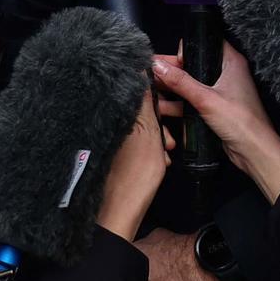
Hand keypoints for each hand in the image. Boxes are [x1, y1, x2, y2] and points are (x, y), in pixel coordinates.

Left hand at [97, 85, 169, 241]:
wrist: (117, 214)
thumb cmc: (133, 177)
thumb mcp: (148, 135)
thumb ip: (144, 102)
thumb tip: (138, 66)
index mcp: (114, 115)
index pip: (135, 86)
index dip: (155, 84)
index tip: (172, 86)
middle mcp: (107, 124)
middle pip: (138, 107)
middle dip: (160, 117)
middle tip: (171, 135)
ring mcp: (108, 140)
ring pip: (139, 126)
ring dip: (157, 136)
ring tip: (166, 152)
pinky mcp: (110, 155)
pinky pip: (134, 142)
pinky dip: (148, 148)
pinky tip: (157, 161)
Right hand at [152, 43, 279, 202]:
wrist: (254, 152)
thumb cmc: (240, 121)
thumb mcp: (206, 99)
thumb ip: (181, 82)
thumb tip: (158, 66)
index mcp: (231, 62)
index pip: (206, 43)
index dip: (188, 48)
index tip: (174, 60)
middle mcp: (225, 73)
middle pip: (194, 65)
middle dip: (172, 69)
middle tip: (149, 70)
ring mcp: (219, 92)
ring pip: (190, 84)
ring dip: (171, 87)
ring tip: (147, 87)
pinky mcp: (213, 108)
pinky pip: (191, 101)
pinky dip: (177, 102)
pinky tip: (158, 105)